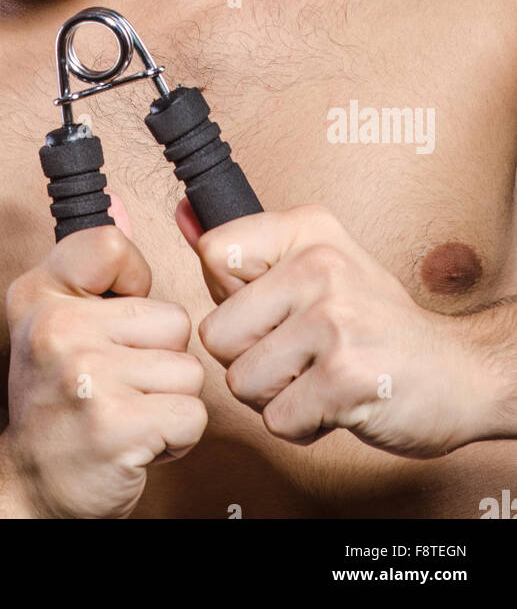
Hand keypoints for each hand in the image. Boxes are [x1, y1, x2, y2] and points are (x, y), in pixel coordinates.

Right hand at [1, 195, 206, 517]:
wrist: (28, 483)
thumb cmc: (52, 399)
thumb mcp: (55, 319)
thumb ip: (91, 264)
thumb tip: (120, 205)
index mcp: (38, 294)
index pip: (113, 247)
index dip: (132, 284)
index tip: (110, 319)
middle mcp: (56, 330)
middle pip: (173, 320)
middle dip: (161, 357)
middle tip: (120, 382)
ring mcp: (86, 378)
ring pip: (188, 370)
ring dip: (170, 399)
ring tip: (129, 411)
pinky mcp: (116, 427)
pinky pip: (193, 414)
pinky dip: (177, 435)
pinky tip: (140, 440)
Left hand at [177, 201, 500, 456]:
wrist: (457, 372)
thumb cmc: (375, 322)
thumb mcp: (316, 263)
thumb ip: (245, 250)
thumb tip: (183, 217)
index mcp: (307, 229)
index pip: (213, 253)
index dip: (231, 297)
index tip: (274, 307)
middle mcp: (319, 265)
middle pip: (216, 332)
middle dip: (247, 359)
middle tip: (296, 355)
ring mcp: (334, 320)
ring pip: (241, 381)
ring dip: (275, 396)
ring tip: (316, 377)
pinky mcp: (346, 377)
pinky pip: (277, 419)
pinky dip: (301, 425)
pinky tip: (334, 402)